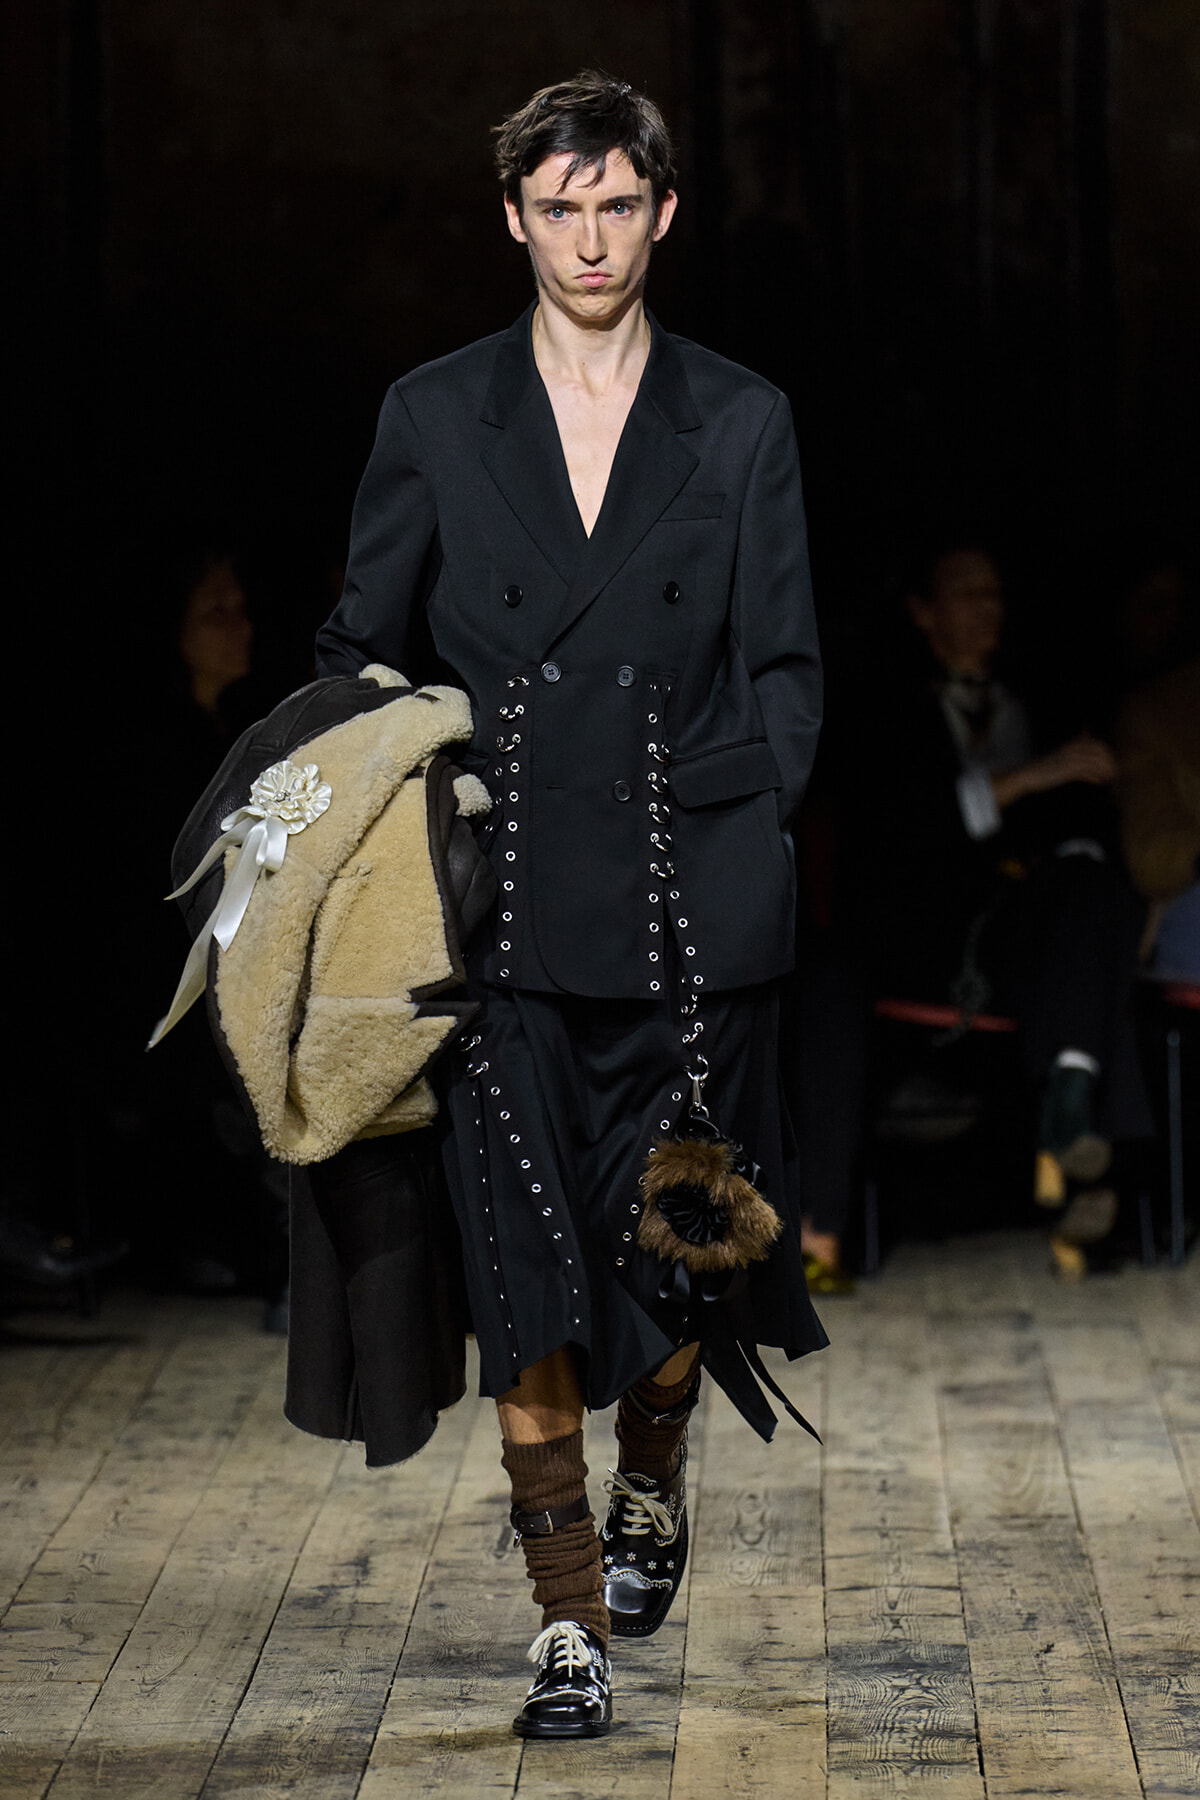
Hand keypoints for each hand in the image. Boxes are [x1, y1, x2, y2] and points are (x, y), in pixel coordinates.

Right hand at [994, 734, 1116, 807]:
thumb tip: (1087, 732)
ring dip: (1104, 770)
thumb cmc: (1046, 765)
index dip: (1108, 753)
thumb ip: (1075, 742)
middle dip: (1109, 762)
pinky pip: (1085, 773)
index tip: (1112, 763)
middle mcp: (1071, 750)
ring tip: (1109, 778)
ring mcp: (1068, 761)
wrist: (1027, 775)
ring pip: (1094, 763)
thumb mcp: (1062, 751)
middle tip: (1114, 772)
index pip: (1098, 744)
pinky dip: (1094, 777)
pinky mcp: (1065, 772)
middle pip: (1099, 753)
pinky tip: (1100, 782)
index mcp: (1072, 745)